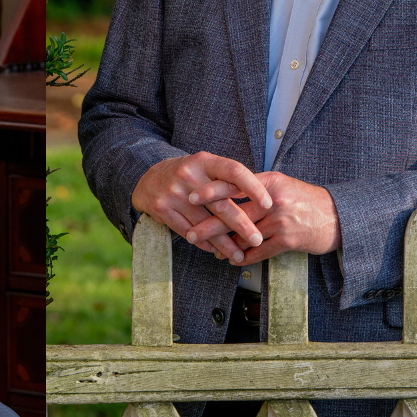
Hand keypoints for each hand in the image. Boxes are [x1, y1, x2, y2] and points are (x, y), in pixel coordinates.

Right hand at [131, 152, 271, 263]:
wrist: (147, 178)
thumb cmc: (188, 175)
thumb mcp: (205, 167)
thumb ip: (227, 179)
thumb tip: (260, 201)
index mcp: (204, 161)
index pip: (234, 171)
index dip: (253, 187)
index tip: (268, 204)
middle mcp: (189, 174)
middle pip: (221, 203)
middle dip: (242, 225)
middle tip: (258, 240)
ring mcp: (174, 192)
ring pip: (205, 223)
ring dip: (223, 243)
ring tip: (238, 254)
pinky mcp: (162, 208)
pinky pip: (188, 231)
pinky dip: (204, 243)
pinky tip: (215, 251)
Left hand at [182, 171, 337, 263]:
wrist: (338, 217)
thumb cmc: (306, 200)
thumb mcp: (283, 186)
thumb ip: (257, 189)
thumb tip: (227, 192)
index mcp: (270, 181)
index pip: (234, 184)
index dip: (210, 191)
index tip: (191, 196)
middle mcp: (274, 200)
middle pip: (234, 213)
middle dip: (209, 226)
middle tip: (192, 234)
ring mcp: (281, 221)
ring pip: (244, 236)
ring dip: (226, 246)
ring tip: (213, 251)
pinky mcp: (288, 241)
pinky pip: (259, 252)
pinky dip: (244, 258)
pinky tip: (234, 260)